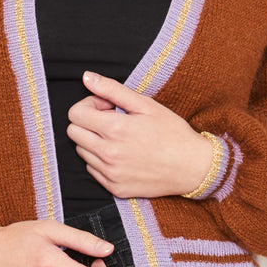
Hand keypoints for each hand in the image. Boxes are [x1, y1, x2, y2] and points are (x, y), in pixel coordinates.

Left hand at [67, 71, 212, 198]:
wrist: (193, 167)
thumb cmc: (172, 132)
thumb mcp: (145, 105)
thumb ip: (112, 90)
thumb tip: (86, 78)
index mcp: (114, 130)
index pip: (75, 114)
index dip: (89, 105)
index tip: (106, 107)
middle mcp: (108, 154)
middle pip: (73, 133)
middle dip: (88, 122)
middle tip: (111, 120)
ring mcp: (110, 174)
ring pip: (82, 152)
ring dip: (94, 141)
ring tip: (120, 138)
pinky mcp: (115, 188)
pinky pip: (92, 170)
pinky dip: (101, 160)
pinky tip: (122, 154)